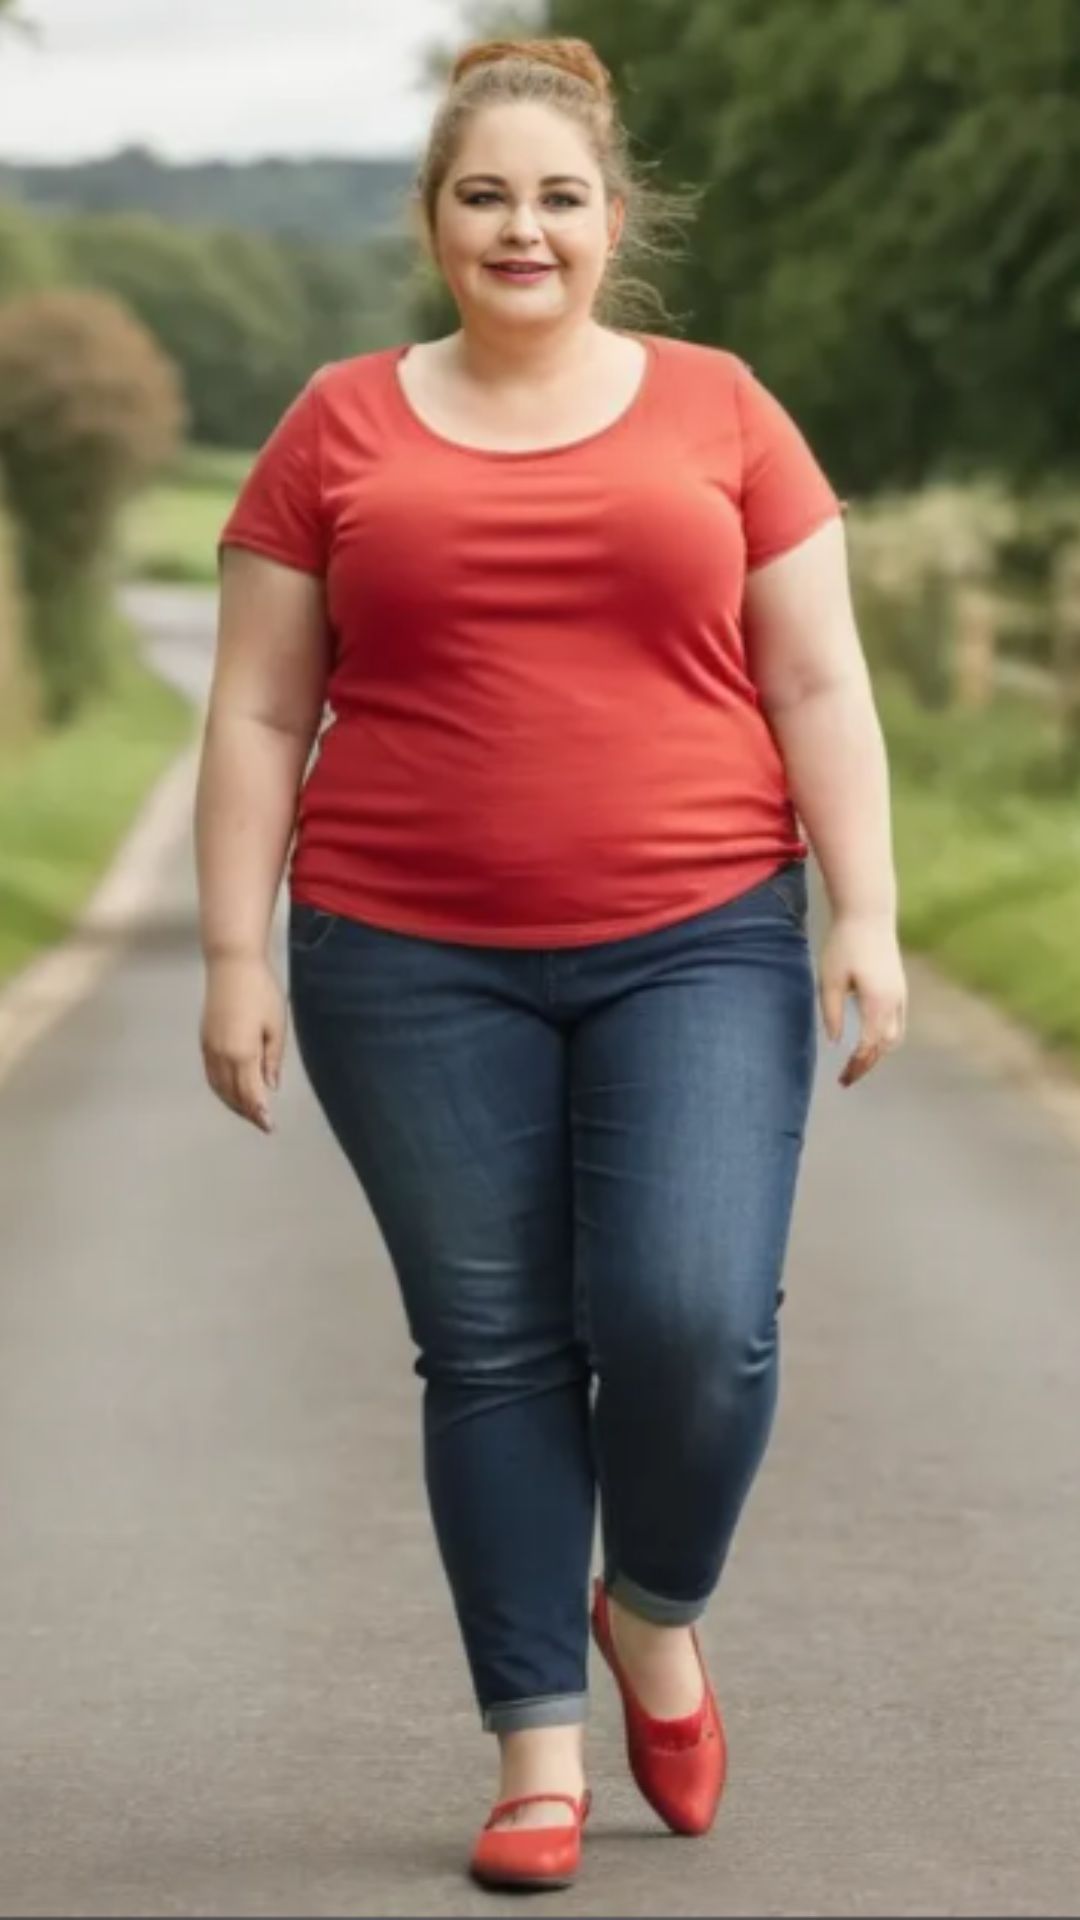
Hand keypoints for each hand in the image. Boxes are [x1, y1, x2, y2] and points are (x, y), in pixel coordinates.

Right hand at [200, 955, 285, 1132]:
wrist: (232, 965)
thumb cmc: (261, 992)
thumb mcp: (276, 1025)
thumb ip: (273, 1059)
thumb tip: (271, 1086)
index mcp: (242, 1053)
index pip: (250, 1093)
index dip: (259, 1113)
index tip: (269, 1127)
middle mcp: (221, 1055)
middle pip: (232, 1094)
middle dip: (247, 1111)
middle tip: (262, 1123)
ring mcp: (209, 1048)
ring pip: (218, 1086)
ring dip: (232, 1103)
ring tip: (248, 1112)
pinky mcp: (204, 1040)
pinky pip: (211, 1074)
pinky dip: (221, 1088)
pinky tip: (231, 1090)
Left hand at [818, 913, 906, 1087]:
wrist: (868, 914)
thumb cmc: (845, 944)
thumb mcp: (830, 980)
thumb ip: (832, 1013)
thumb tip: (836, 1042)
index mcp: (877, 1003)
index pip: (870, 1047)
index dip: (857, 1066)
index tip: (843, 1080)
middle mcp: (895, 1002)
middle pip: (887, 1046)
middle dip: (868, 1064)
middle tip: (848, 1077)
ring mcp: (901, 994)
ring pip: (896, 1035)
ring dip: (879, 1052)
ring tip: (858, 1062)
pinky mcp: (900, 987)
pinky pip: (897, 1022)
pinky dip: (885, 1037)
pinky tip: (868, 1038)